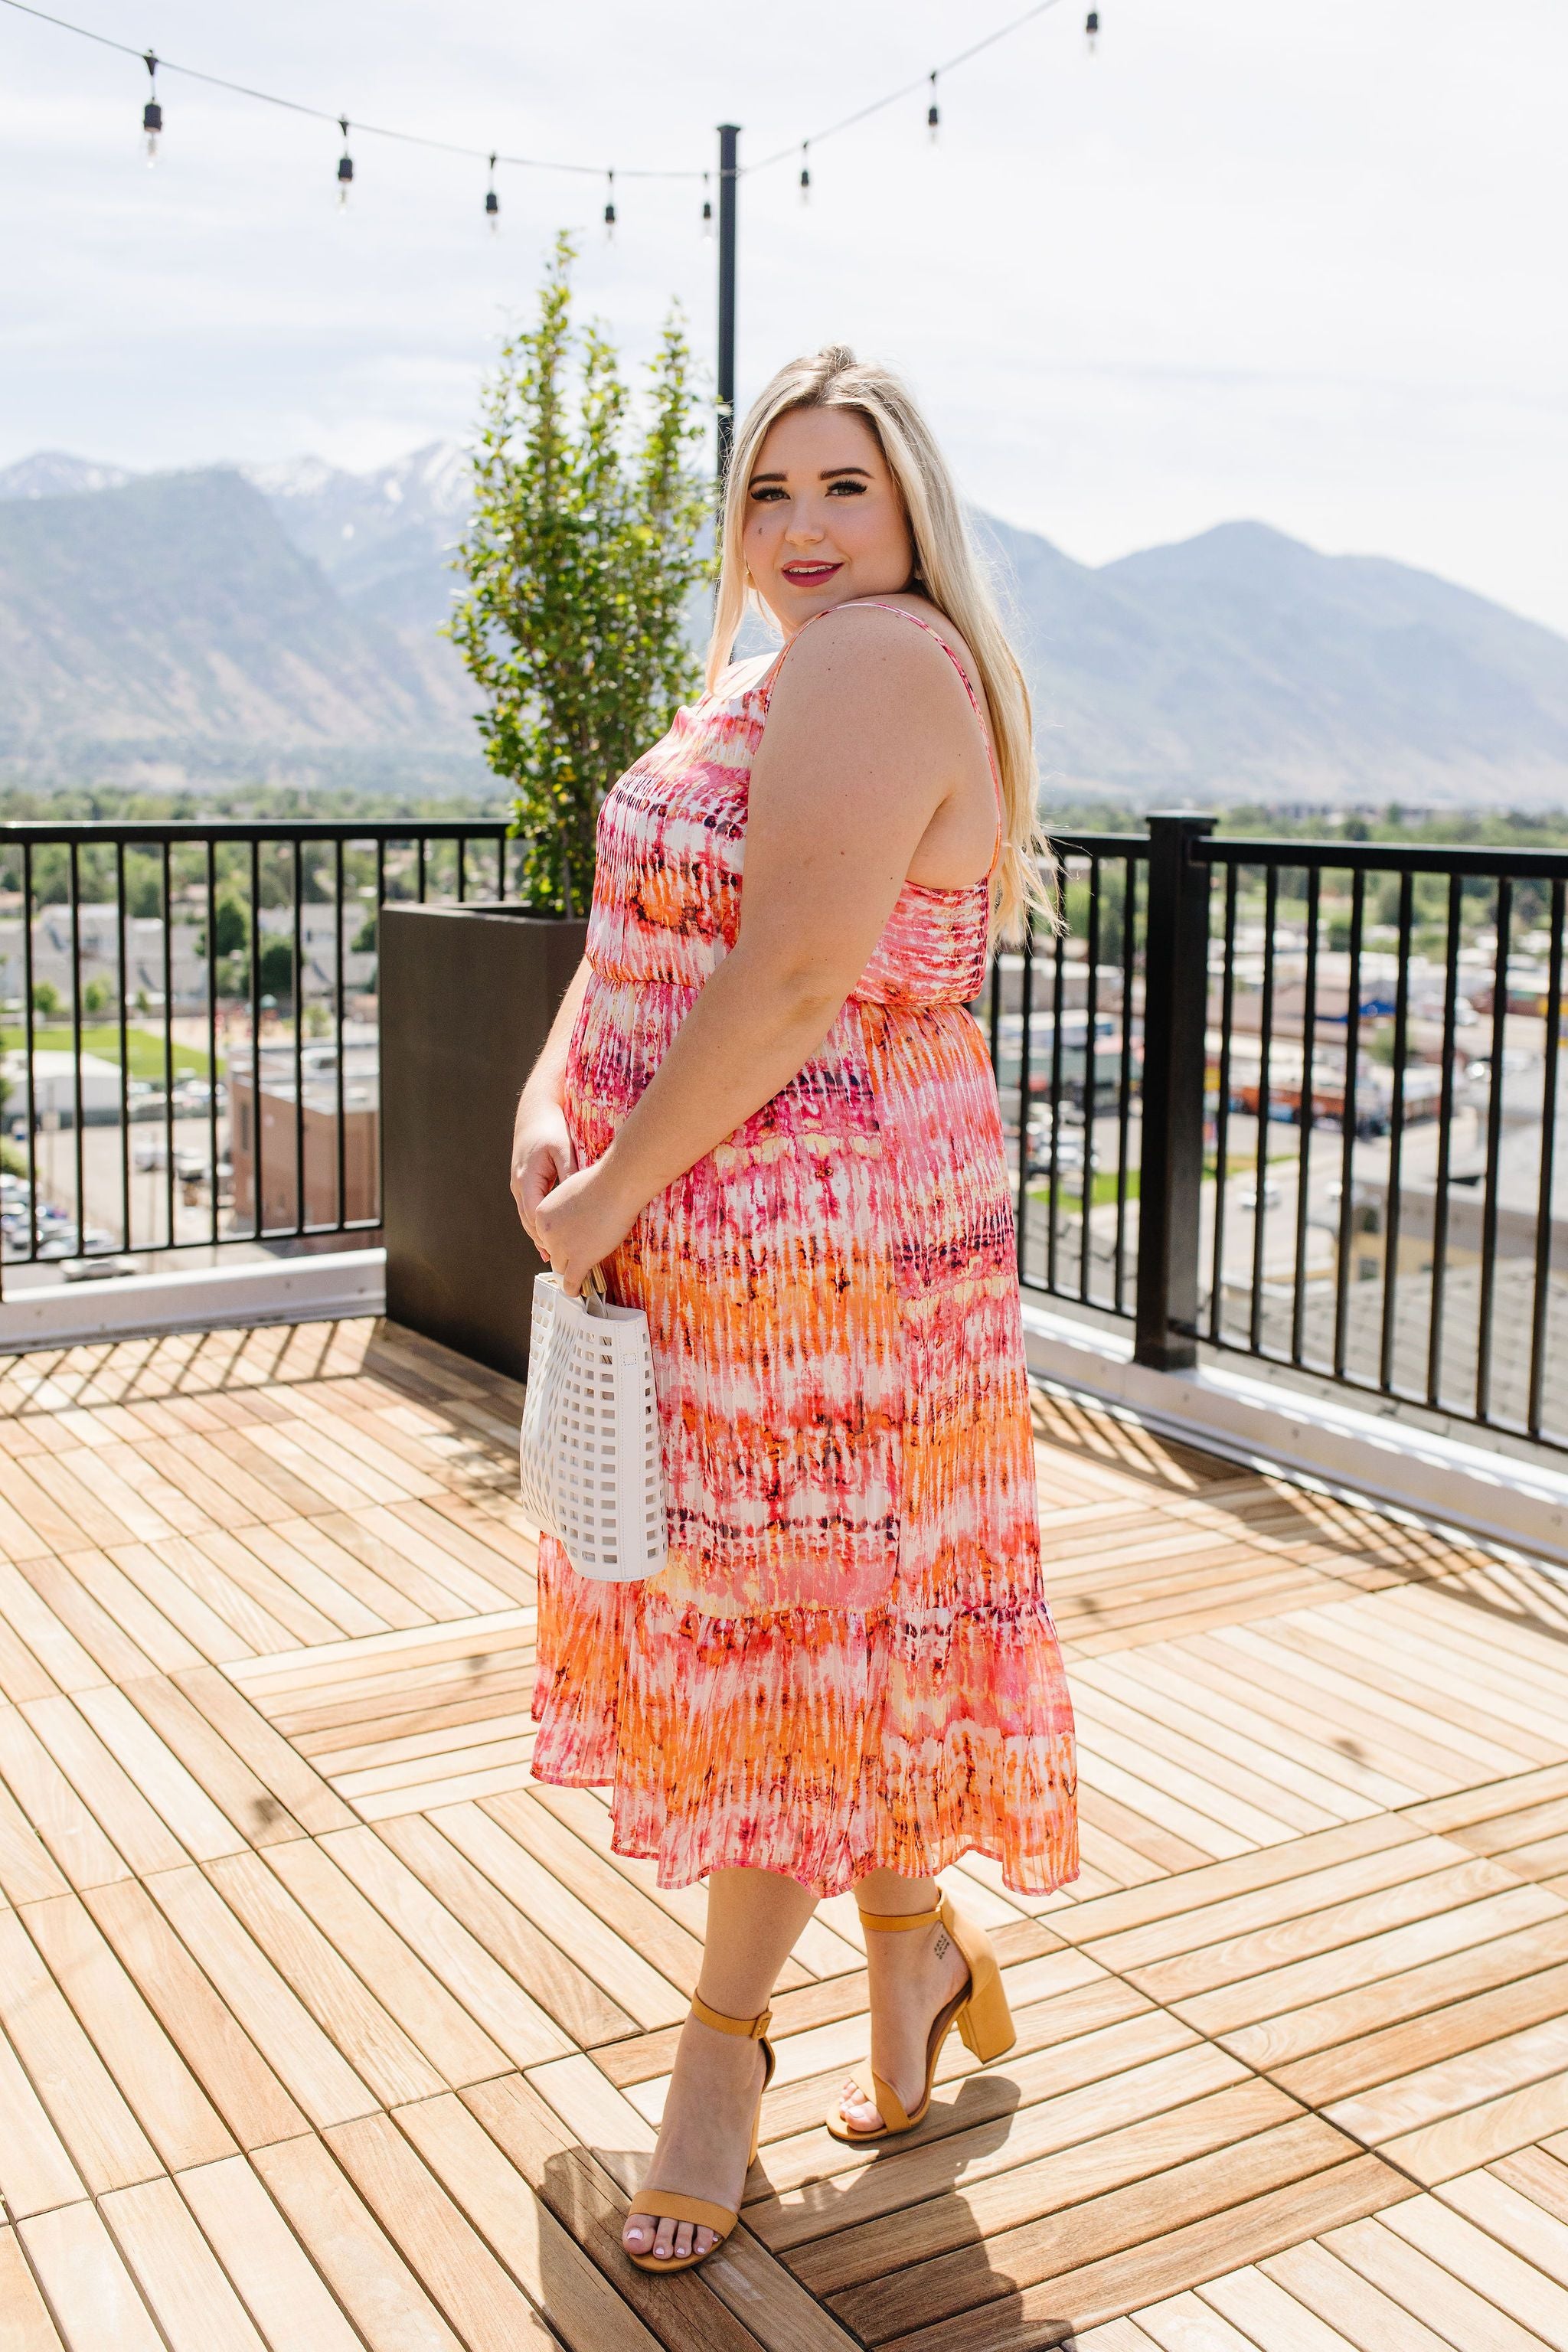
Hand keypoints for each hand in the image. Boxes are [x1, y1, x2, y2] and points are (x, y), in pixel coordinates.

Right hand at [511, 1100, 574, 1249]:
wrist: (535, 1111)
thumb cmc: (550, 1127)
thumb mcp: (563, 1149)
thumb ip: (569, 1173)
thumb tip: (577, 1197)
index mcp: (526, 1179)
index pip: (534, 1215)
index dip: (546, 1234)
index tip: (561, 1249)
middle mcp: (518, 1185)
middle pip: (528, 1221)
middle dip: (542, 1240)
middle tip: (558, 1261)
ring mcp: (519, 1184)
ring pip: (527, 1216)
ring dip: (538, 1234)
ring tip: (552, 1254)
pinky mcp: (524, 1182)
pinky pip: (530, 1207)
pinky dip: (538, 1221)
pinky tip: (549, 1234)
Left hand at [533, 1162, 638, 1297]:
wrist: (615, 1186)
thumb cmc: (601, 1182)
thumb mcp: (570, 1190)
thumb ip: (565, 1207)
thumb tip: (573, 1215)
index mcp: (542, 1213)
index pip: (545, 1236)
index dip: (558, 1241)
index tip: (565, 1247)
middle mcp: (547, 1231)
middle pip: (552, 1251)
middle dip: (564, 1254)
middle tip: (575, 1256)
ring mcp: (562, 1246)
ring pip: (561, 1267)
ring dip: (569, 1272)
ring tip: (575, 1277)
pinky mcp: (579, 1258)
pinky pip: (571, 1280)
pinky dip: (573, 1288)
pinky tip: (575, 1291)